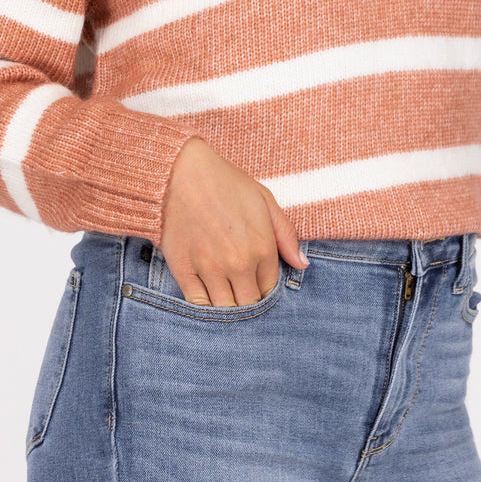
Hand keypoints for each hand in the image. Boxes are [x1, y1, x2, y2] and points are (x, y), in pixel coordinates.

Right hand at [159, 137, 308, 305]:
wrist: (178, 173)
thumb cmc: (224, 183)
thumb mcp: (264, 200)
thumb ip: (286, 235)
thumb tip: (302, 265)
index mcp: (262, 248)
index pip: (270, 289)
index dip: (265, 288)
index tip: (257, 282)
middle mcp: (238, 264)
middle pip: (249, 304)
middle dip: (248, 300)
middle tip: (242, 290)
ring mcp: (210, 270)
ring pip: (225, 309)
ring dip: (227, 306)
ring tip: (225, 294)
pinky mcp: (183, 270)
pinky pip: (197, 304)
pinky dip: (204, 305)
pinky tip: (206, 294)